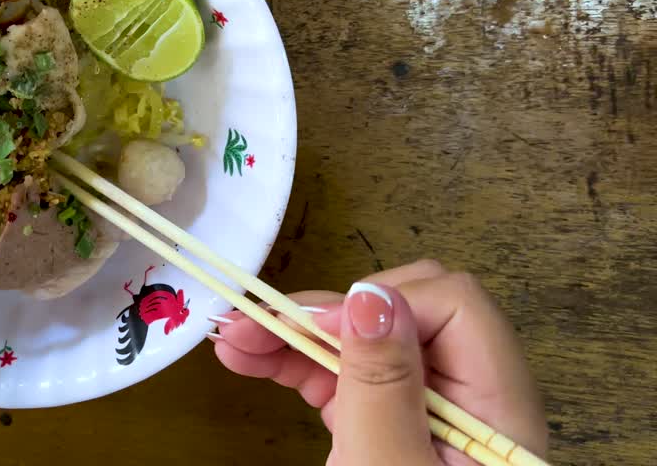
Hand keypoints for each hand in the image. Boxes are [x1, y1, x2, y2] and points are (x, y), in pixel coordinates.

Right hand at [211, 260, 547, 465]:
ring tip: (230, 336)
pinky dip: (297, 366)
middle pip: (405, 313)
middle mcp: (466, 399)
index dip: (382, 303)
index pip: (452, 305)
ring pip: (364, 342)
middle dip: (328, 314)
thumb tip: (371, 296)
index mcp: (495, 403)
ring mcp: (424, 414)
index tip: (316, 332)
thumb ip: (383, 385)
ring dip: (297, 335)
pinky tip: (248, 359)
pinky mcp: (388, 430)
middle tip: (261, 326)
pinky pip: (345, 379)